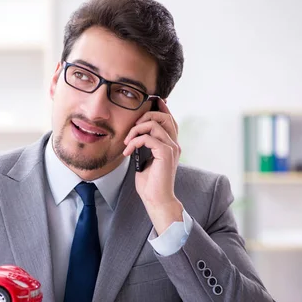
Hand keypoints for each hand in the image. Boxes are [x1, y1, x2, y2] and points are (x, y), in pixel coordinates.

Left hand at [122, 98, 182, 233]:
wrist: (156, 199)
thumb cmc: (150, 183)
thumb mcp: (145, 160)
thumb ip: (145, 146)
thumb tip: (135, 136)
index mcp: (171, 145)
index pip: (169, 120)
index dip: (161, 109)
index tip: (150, 102)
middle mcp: (174, 144)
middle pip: (164, 117)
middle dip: (145, 117)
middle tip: (131, 128)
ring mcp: (171, 148)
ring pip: (155, 125)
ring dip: (136, 130)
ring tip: (127, 141)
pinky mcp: (165, 154)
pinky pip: (149, 138)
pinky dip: (135, 141)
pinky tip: (128, 150)